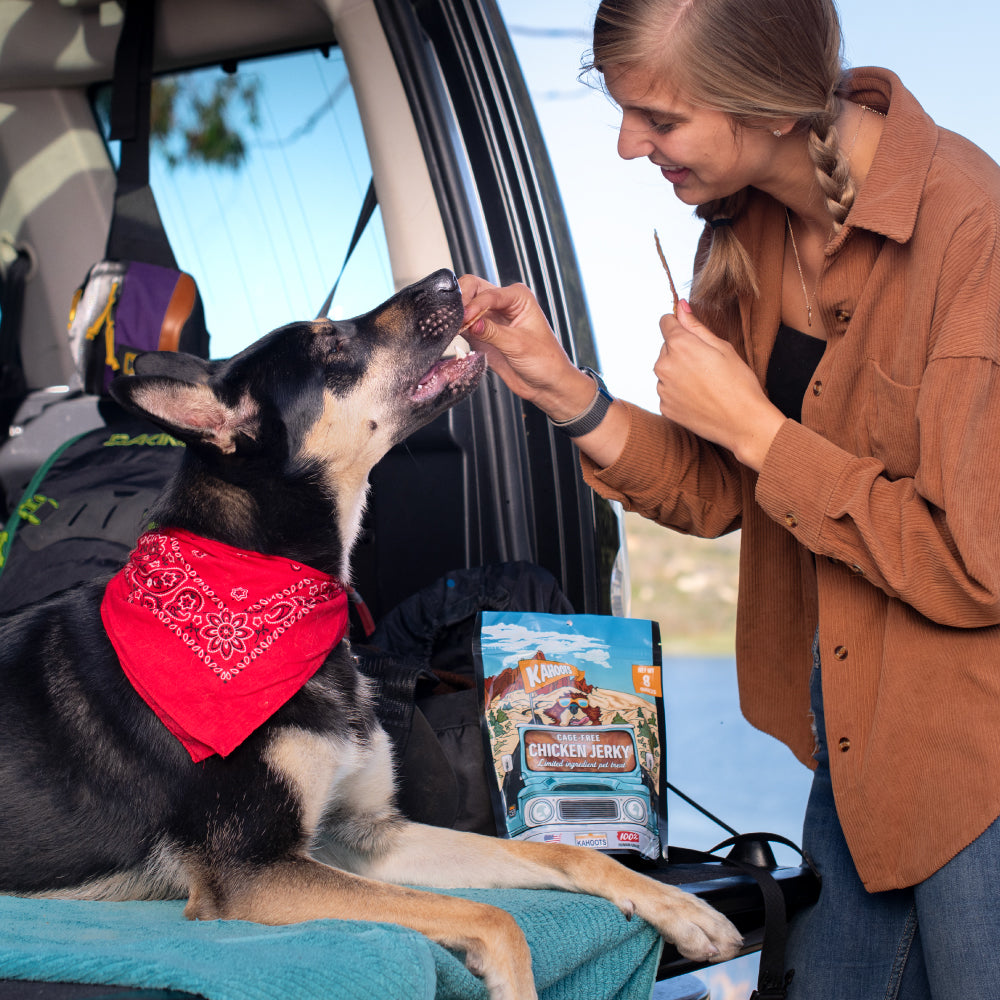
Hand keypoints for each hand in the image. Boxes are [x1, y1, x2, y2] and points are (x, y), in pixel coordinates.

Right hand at [458, 275, 595, 420]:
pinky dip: (455, 328)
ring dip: (455, 314)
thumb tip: (471, 323)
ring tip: (450, 327)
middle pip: (472, 289)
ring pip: (465, 305)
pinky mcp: (482, 334)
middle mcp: (503, 304)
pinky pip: (463, 326)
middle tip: (453, 318)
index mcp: (518, 297)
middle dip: (461, 301)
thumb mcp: (519, 345)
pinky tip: (451, 334)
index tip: (466, 319)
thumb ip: (493, 333)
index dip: (474, 304)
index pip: (488, 292)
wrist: (546, 384)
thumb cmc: (545, 361)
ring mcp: (491, 318)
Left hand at [656, 301, 784, 470]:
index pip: (665, 322)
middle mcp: (664, 366)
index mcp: (679, 345)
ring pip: (666, 370)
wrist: (743, 423)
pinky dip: (679, 391)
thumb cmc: (739, 382)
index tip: (692, 334)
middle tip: (707, 364)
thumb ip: (695, 326)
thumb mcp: (722, 347)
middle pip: (666, 347)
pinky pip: (668, 391)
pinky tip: (699, 397)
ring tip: (705, 383)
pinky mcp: (664, 407)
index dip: (680, 325)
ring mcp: (662, 389)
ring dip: (679, 372)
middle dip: (681, 350)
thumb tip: (680, 306)